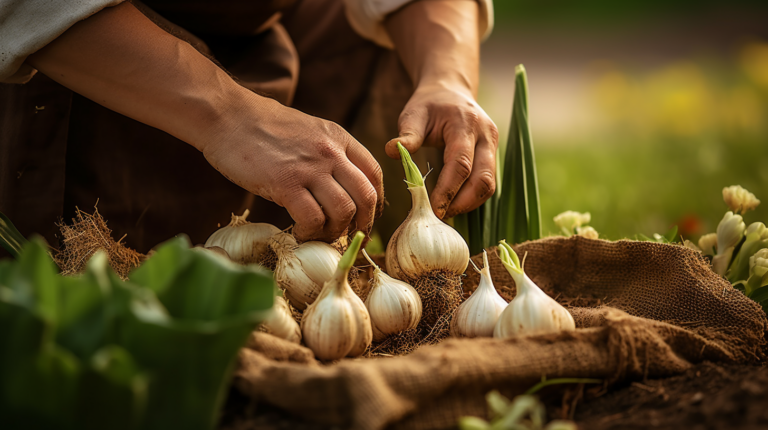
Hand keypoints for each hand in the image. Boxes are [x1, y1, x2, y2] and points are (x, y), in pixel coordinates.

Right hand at [202, 91, 383, 241]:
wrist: (227, 116)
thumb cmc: (262, 127)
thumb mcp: (308, 131)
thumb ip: (328, 153)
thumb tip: (340, 184)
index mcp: (339, 139)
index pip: (374, 174)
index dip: (376, 202)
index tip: (366, 218)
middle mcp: (331, 152)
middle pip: (366, 196)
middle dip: (362, 223)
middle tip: (349, 237)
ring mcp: (310, 168)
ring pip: (344, 211)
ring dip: (335, 231)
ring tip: (319, 235)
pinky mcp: (286, 184)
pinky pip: (312, 219)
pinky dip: (310, 233)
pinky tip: (300, 233)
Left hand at [385, 83, 498, 218]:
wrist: (451, 91)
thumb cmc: (430, 104)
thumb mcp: (414, 113)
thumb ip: (407, 134)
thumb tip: (392, 151)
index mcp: (466, 125)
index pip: (461, 165)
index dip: (448, 190)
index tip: (433, 209)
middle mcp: (486, 136)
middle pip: (484, 180)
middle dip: (462, 203)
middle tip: (439, 216)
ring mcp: (493, 146)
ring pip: (489, 185)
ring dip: (469, 204)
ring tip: (445, 212)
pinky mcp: (492, 155)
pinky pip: (487, 182)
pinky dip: (471, 197)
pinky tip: (453, 203)